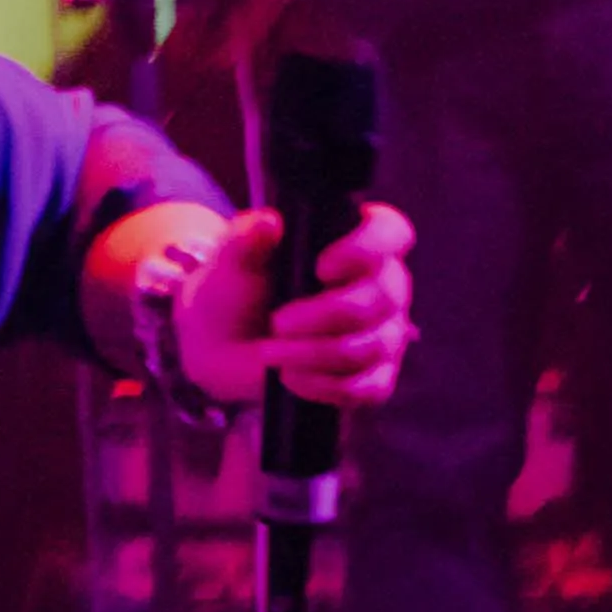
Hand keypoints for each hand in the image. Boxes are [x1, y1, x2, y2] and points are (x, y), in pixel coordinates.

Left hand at [190, 196, 417, 412]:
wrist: (220, 342)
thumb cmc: (237, 289)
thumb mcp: (232, 260)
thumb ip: (246, 238)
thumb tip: (268, 224)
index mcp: (355, 244)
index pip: (391, 232)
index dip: (367, 248)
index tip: (322, 267)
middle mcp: (382, 286)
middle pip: (383, 298)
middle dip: (326, 314)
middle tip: (278, 322)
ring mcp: (383, 332)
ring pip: (372, 346)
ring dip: (315, 353)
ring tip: (271, 351)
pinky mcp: (374, 375)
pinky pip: (369, 387)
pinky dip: (325, 386)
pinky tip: (291, 378)